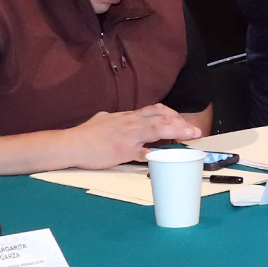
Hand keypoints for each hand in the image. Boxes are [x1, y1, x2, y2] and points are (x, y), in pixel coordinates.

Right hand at [59, 104, 197, 169]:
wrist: (72, 144)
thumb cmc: (85, 134)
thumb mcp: (104, 119)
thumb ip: (117, 119)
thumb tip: (120, 118)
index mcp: (128, 116)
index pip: (155, 110)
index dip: (172, 114)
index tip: (183, 120)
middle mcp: (131, 123)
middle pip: (161, 118)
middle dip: (181, 123)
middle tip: (195, 131)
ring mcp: (128, 136)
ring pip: (157, 130)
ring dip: (177, 132)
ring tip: (191, 136)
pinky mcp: (123, 151)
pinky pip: (144, 153)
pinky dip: (158, 154)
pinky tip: (170, 156)